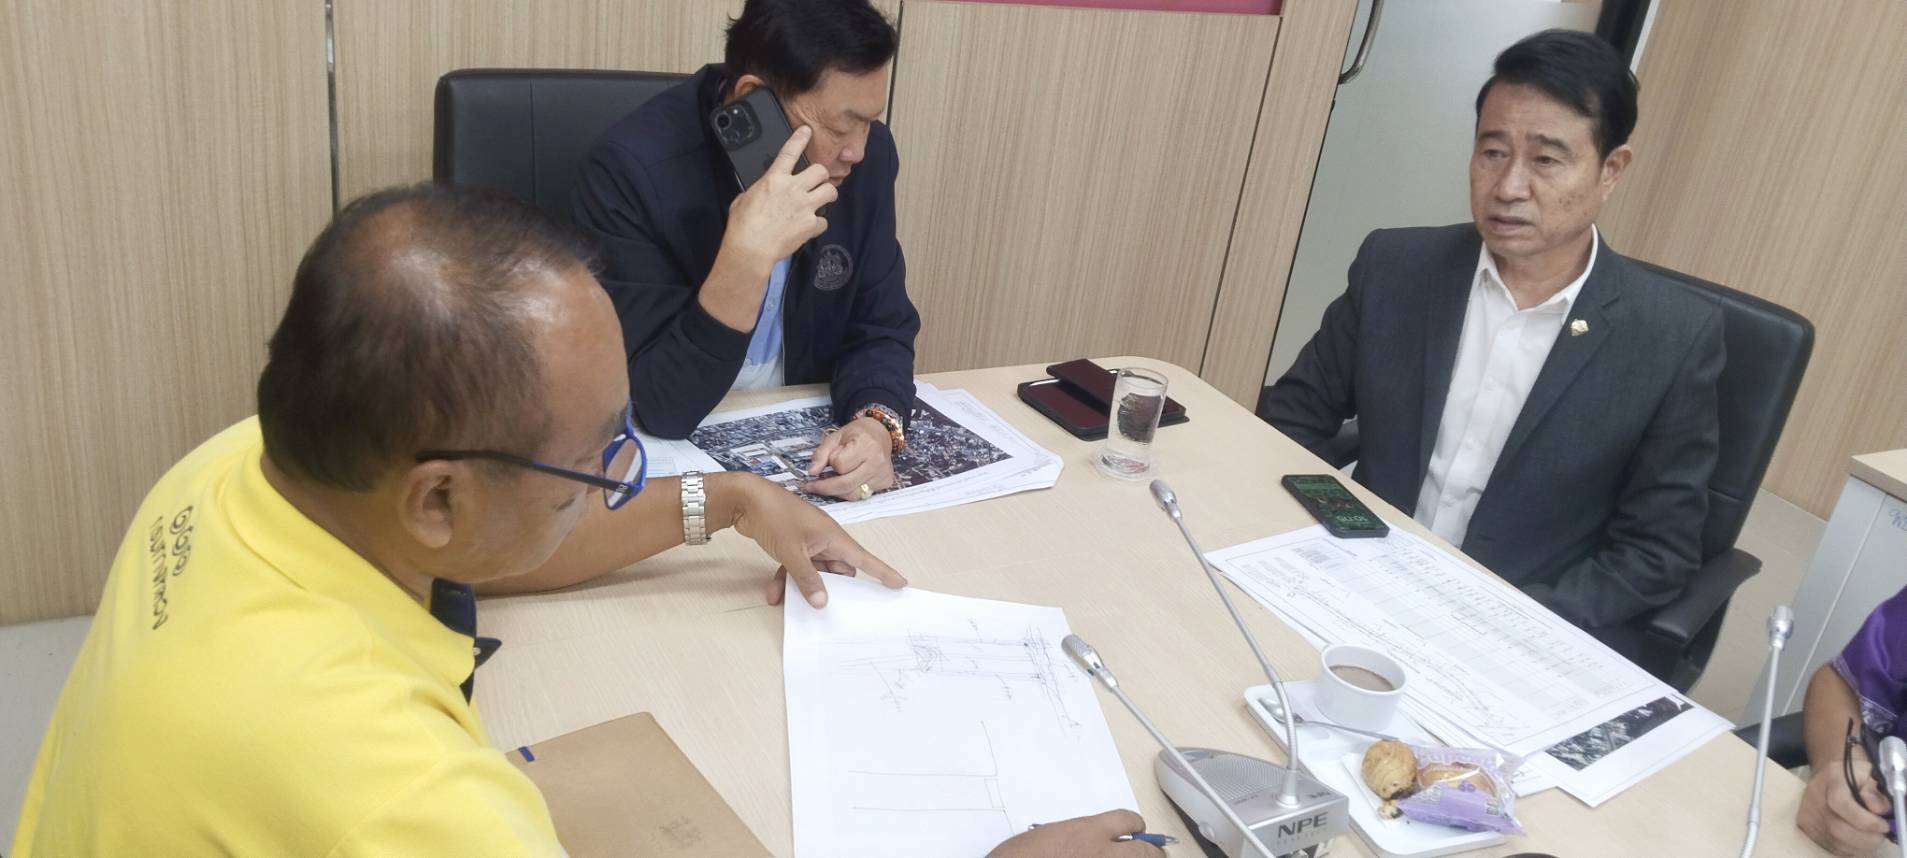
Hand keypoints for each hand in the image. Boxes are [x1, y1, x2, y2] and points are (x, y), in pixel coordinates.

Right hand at [722, 126, 836, 268]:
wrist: (751, 248)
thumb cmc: (743, 225)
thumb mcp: (745, 198)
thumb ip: (760, 190)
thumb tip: (764, 191)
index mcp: (774, 179)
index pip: (790, 152)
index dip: (800, 138)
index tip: (807, 131)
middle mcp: (793, 189)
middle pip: (820, 171)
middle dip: (822, 175)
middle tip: (818, 181)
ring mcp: (804, 207)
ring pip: (830, 192)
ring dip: (828, 194)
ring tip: (822, 199)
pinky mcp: (810, 225)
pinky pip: (824, 221)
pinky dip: (818, 224)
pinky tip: (811, 227)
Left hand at [728, 474, 905, 607]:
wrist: (744, 498)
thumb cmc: (774, 516)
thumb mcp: (792, 552)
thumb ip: (807, 578)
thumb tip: (822, 603)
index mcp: (833, 537)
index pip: (863, 558)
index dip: (882, 572)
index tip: (900, 584)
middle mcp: (824, 540)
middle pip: (837, 570)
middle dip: (832, 588)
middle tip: (830, 608)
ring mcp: (807, 542)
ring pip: (813, 571)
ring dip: (802, 586)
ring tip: (791, 604)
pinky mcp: (791, 544)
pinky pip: (795, 567)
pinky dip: (786, 579)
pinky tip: (773, 594)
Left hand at [804, 416, 895, 499]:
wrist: (880, 434)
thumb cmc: (857, 434)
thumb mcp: (836, 437)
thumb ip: (821, 454)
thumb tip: (811, 472)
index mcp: (865, 444)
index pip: (840, 464)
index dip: (831, 463)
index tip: (830, 458)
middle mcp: (877, 461)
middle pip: (845, 484)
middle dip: (825, 487)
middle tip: (812, 486)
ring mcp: (883, 474)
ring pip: (852, 494)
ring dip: (836, 491)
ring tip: (829, 483)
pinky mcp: (885, 482)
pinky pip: (861, 495)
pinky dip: (849, 492)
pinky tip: (845, 483)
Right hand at [986, 810, 1163, 857]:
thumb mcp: (1047, 836)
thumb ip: (1075, 838)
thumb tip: (1088, 844)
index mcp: (1088, 831)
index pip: (1128, 821)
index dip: (1136, 825)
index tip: (1137, 829)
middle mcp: (1104, 853)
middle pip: (1147, 851)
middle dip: (1153, 852)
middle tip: (1155, 854)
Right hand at [1797, 752, 1892, 854]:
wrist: (1829, 774)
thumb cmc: (1855, 774)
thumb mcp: (1870, 775)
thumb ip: (1876, 791)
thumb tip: (1878, 809)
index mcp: (1832, 778)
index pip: (1841, 803)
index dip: (1865, 820)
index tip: (1884, 825)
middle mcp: (1814, 796)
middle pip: (1837, 828)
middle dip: (1865, 838)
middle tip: (1880, 835)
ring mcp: (1807, 813)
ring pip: (1835, 841)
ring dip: (1859, 844)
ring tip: (1870, 836)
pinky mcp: (1805, 826)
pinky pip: (1830, 845)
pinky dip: (1849, 847)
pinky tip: (1857, 838)